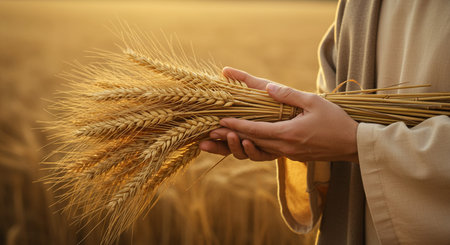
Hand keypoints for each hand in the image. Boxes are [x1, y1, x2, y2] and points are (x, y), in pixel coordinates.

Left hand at [199, 67, 358, 162]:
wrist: (353, 144)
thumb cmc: (336, 121)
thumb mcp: (314, 102)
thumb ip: (289, 95)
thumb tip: (268, 87)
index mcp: (288, 134)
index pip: (254, 130)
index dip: (235, 126)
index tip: (218, 122)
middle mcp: (284, 147)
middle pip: (250, 143)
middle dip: (228, 139)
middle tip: (208, 136)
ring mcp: (288, 154)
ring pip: (257, 150)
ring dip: (237, 146)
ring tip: (219, 142)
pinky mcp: (292, 156)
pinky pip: (268, 152)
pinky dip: (253, 148)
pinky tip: (244, 143)